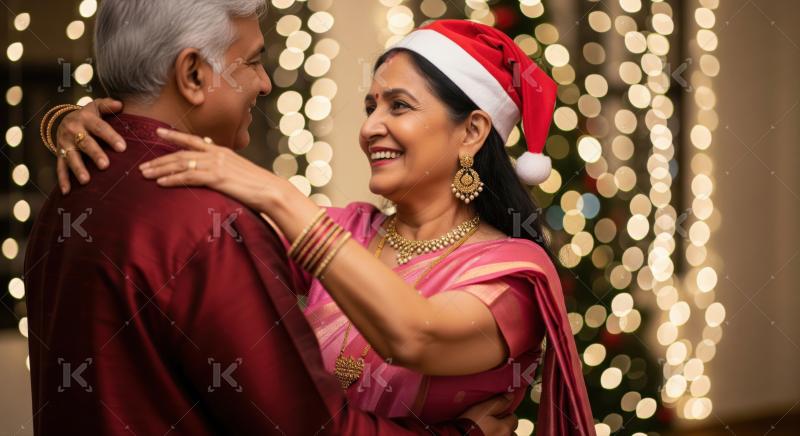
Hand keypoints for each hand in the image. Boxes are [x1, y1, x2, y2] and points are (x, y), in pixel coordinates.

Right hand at [55, 98, 125, 192]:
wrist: (64, 119)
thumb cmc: (88, 116)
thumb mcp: (96, 107)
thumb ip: (108, 105)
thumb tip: (120, 104)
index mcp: (86, 119)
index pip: (100, 128)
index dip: (111, 137)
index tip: (122, 148)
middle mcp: (73, 131)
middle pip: (85, 143)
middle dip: (95, 154)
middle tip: (105, 165)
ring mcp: (65, 143)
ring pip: (71, 157)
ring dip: (78, 169)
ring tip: (86, 180)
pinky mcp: (59, 154)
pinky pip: (60, 168)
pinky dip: (62, 180)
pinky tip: (67, 191)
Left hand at [140, 128, 283, 211]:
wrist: (270, 190)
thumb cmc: (257, 184)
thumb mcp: (238, 170)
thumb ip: (224, 166)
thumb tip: (213, 166)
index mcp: (221, 151)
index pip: (193, 140)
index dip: (174, 136)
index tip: (157, 132)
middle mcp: (216, 154)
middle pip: (181, 154)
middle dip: (159, 160)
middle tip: (142, 166)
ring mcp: (216, 165)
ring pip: (181, 164)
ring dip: (161, 169)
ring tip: (145, 174)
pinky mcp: (217, 178)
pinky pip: (189, 177)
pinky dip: (173, 179)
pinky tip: (161, 183)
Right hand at [459, 394, 517, 435]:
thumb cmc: (469, 424)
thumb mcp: (482, 408)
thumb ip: (499, 402)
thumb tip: (511, 396)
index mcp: (505, 428)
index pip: (513, 418)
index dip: (505, 414)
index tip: (496, 413)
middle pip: (512, 431)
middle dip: (506, 427)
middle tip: (493, 424)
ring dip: (501, 434)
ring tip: (490, 431)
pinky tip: (486, 434)